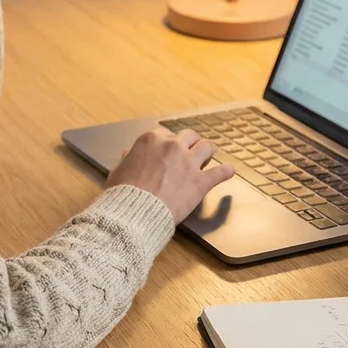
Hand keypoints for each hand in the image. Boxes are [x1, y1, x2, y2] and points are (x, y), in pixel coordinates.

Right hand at [105, 129, 234, 225]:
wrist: (134, 212)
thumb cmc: (123, 193)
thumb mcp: (118, 171)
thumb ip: (126, 160)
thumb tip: (127, 154)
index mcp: (151, 140)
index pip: (166, 134)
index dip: (168, 143)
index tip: (169, 150)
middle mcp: (172, 146)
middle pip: (189, 136)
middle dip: (190, 143)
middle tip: (191, 151)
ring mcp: (188, 162)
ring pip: (207, 147)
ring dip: (209, 151)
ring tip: (211, 155)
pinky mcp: (200, 181)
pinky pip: (220, 172)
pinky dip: (226, 171)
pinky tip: (229, 172)